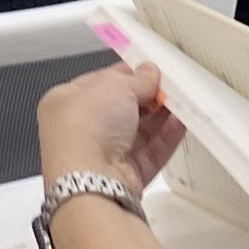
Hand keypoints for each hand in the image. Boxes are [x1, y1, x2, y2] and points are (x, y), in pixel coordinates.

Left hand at [37, 60, 183, 194]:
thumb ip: (137, 78)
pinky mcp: (124, 176)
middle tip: (170, 85)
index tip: (149, 68)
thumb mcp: (114, 85)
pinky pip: (150, 152)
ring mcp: (102, 155)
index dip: (125, 74)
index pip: (99, 83)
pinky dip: (167, 137)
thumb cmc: (87, 126)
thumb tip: (149, 72)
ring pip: (138, 131)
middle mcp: (80, 130)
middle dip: (147, 96)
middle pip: (121, 108)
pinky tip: (183, 122)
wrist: (90, 181)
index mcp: (64, 102)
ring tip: (183, 100)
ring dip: (161, 115)